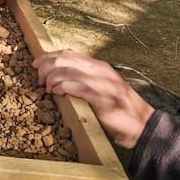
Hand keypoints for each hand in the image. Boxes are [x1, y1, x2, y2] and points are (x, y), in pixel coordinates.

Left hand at [33, 50, 154, 148]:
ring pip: (66, 71)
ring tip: (48, 89)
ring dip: (51, 79)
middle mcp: (100, 70)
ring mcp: (101, 83)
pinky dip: (62, 87)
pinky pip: (76, 86)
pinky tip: (56, 93)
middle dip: (45, 67)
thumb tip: (59, 77)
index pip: (68, 53)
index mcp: (99, 66)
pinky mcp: (101, 97)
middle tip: (39, 80)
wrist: (143, 125)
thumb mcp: (103, 87)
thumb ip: (85, 79)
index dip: (48, 57)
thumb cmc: (120, 109)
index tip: (36, 65)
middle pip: (64, 59)